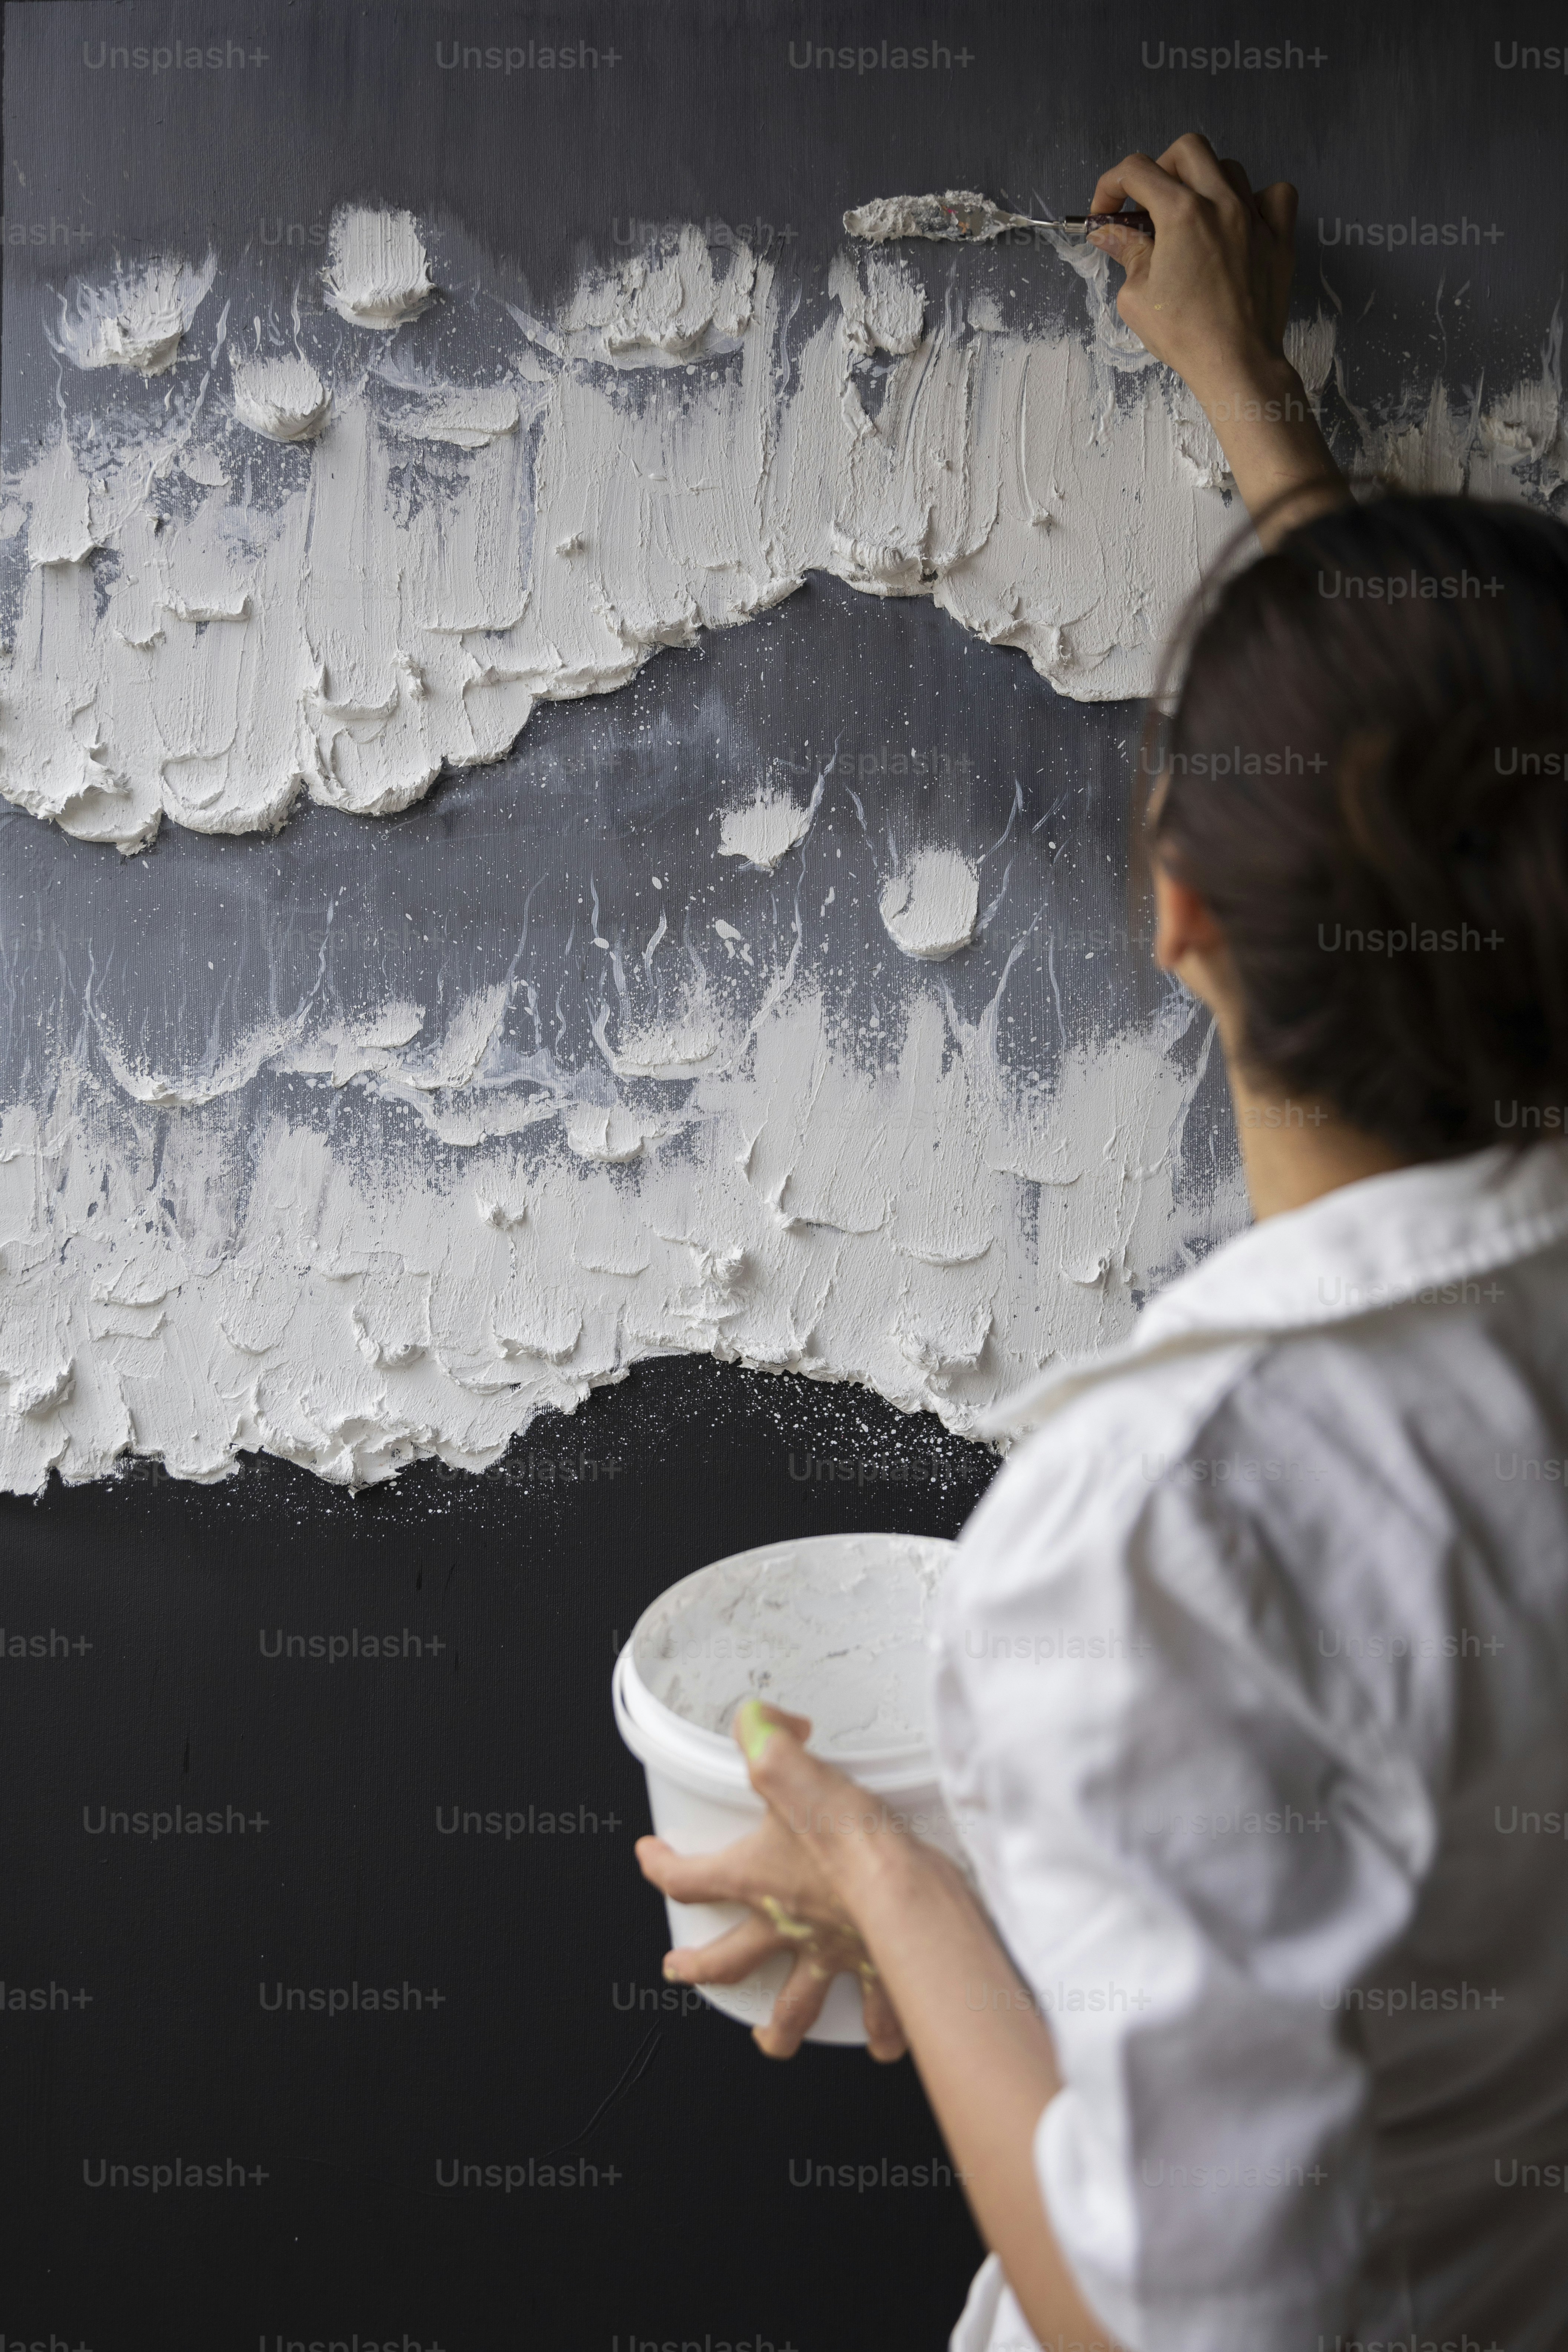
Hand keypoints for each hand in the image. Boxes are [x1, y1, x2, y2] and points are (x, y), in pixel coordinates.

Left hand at [634, 1699, 914, 2060]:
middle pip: (729, 1960)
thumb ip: (768, 1739)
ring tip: (770, 2039)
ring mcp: (830, 1954)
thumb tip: (754, 1718)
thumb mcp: (797, 1773)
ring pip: (796, 2005)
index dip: (661, 1868)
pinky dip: (883, 2030)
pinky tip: (884, 2045)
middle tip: (680, 1971)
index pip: (688, 1879)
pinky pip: (878, 2010)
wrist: (909, 1893)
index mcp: (758, 1881)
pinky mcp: (878, 1968)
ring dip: (780, 2029)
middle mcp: (786, 1926)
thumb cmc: (853, 1843)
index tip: (650, 1857)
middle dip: (700, 1968)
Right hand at [1085, 131, 1297, 395]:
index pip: (1137, 170)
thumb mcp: (1137, 296)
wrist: (1236, 364)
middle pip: (1187, 149)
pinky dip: (1257, 198)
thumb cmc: (1185, 336)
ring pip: (1228, 167)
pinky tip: (1241, 221)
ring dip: (1204, 183)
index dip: (1111, 186)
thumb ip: (1126, 253)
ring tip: (1192, 217)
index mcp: (1182, 213)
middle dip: (1161, 170)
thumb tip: (1110, 232)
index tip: (1106, 213)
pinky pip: (1276, 194)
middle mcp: (1222, 203)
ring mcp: (1255, 217)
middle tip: (1151, 205)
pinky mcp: (1279, 238)